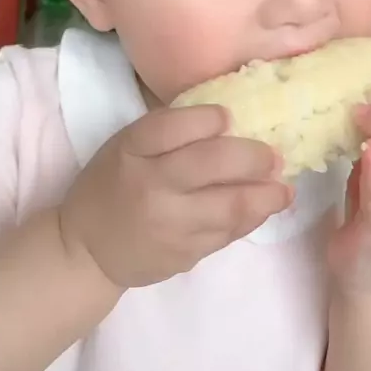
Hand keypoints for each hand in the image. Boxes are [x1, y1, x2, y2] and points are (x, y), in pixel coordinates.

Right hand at [59, 105, 291, 289]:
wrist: (86, 249)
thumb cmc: (112, 185)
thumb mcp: (127, 147)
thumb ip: (169, 132)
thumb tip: (229, 119)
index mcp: (131, 151)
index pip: (172, 126)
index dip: (208, 119)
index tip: (230, 116)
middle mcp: (150, 185)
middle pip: (211, 164)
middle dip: (253, 156)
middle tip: (274, 155)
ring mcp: (170, 224)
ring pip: (230, 205)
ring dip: (266, 195)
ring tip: (283, 187)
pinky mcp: (184, 253)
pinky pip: (228, 232)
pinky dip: (252, 218)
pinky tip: (265, 207)